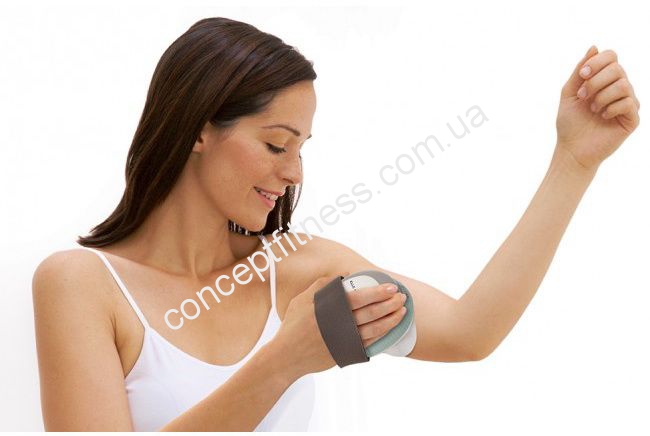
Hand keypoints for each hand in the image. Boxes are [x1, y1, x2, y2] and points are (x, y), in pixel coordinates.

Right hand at [273, 274, 406, 376]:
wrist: (288, 356)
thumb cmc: (293, 326)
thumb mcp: (302, 300)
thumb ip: (321, 286)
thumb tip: (342, 276)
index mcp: (331, 308)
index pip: (361, 297)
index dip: (379, 292)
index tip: (392, 287)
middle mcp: (341, 324)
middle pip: (372, 312)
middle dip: (391, 303)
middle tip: (402, 297)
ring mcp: (346, 340)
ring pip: (376, 329)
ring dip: (392, 319)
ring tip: (402, 311)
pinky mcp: (348, 353)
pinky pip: (371, 343)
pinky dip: (383, 334)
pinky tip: (390, 327)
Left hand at [555, 46, 640, 170]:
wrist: (572, 149)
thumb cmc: (570, 123)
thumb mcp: (569, 93)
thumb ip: (580, 71)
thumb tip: (594, 47)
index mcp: (605, 80)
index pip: (611, 56)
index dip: (597, 62)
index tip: (582, 75)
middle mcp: (620, 88)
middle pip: (617, 68)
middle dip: (595, 81)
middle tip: (583, 96)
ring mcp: (628, 103)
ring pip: (623, 84)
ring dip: (601, 96)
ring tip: (592, 109)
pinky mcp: (632, 119)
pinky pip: (629, 102)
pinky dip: (611, 108)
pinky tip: (602, 117)